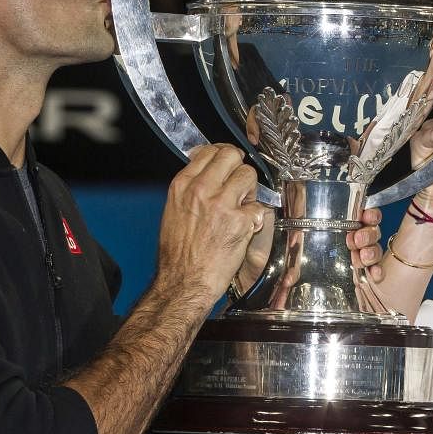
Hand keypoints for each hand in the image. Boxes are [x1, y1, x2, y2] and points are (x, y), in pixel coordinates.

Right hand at [153, 144, 266, 306]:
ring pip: (248, 176)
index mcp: (183, 186)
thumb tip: (207, 173)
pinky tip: (246, 227)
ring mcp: (222, 204)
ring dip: (250, 191)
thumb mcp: (173, 211)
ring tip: (242, 207)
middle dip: (238, 168)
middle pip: (231, 156)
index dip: (223, 156)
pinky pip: (258, 206)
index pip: (209, 152)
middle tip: (239, 183)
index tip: (228, 164)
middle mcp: (201, 190)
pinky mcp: (240, 222)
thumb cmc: (178, 254)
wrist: (184, 281)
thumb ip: (191, 189)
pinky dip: (255, 217)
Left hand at [232, 207, 385, 297]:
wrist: (267, 278)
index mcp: (333, 220)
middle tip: (354, 240)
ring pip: (373, 249)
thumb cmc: (274, 248)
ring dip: (371, 252)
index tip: (364, 215)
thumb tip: (286, 193)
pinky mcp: (352, 276)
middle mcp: (346, 235)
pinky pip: (372, 272)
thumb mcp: (280, 223)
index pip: (359, 210)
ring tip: (359, 258)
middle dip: (367, 233)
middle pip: (370, 229)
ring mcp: (351, 255)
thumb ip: (290, 207)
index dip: (367, 212)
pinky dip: (375, 272)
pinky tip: (373, 276)